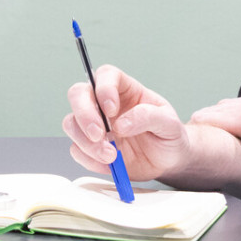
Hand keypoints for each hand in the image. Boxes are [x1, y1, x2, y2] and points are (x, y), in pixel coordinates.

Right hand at [62, 65, 194, 182]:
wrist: (169, 162)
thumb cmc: (169, 136)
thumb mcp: (170, 123)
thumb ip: (148, 117)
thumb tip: (122, 124)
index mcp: (126, 89)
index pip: (106, 75)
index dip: (104, 88)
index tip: (112, 109)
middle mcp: (105, 104)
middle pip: (78, 94)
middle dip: (84, 114)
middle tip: (99, 134)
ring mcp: (95, 125)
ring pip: (71, 123)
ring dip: (86, 141)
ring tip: (111, 156)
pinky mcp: (91, 148)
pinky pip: (76, 150)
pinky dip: (89, 159)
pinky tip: (109, 165)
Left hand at [190, 76, 240, 158]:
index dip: (234, 119)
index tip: (228, 130)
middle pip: (221, 111)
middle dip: (213, 123)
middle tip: (203, 138)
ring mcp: (232, 111)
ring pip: (208, 116)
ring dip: (201, 128)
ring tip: (188, 142)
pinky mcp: (224, 117)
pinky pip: (202, 121)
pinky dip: (195, 128)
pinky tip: (184, 139)